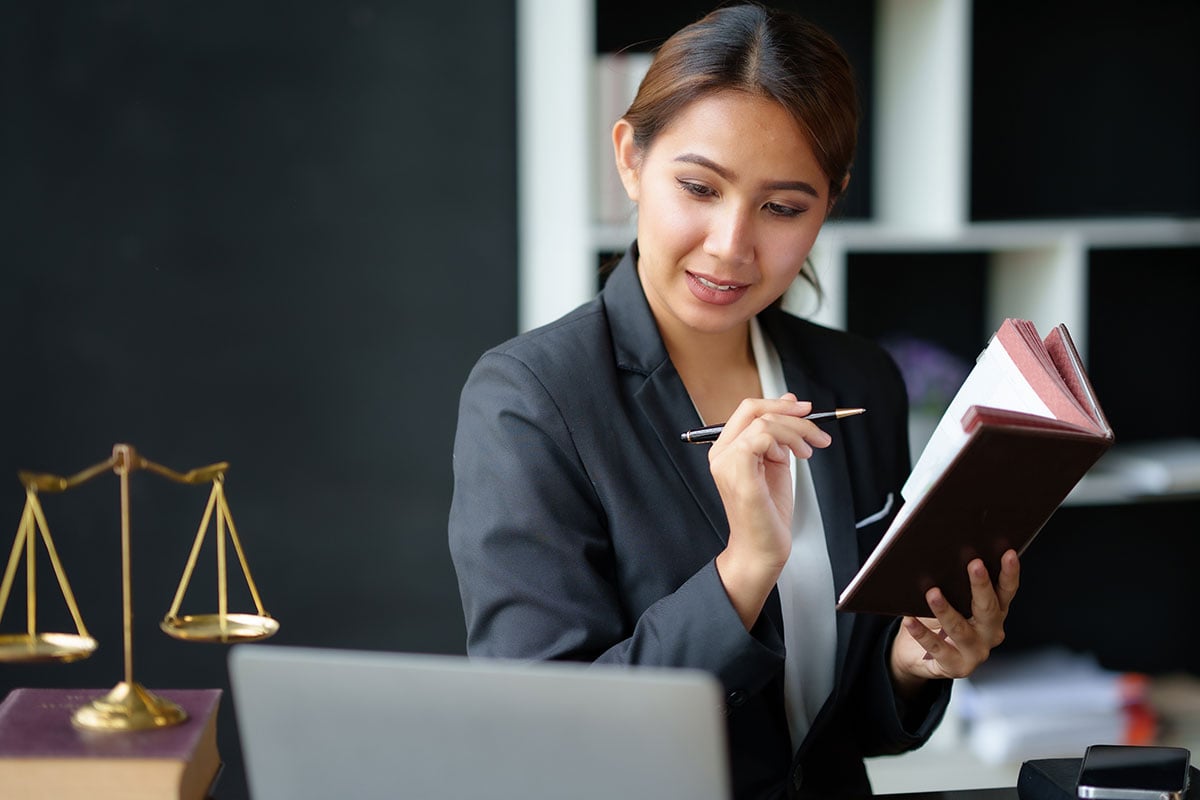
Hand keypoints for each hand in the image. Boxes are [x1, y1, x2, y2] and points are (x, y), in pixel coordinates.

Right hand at [711, 393, 832, 627]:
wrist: (763, 547)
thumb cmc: (769, 512)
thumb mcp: (778, 463)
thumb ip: (781, 434)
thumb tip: (791, 402)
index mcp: (728, 448)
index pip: (748, 409)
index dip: (778, 403)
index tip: (805, 409)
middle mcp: (721, 453)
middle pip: (753, 409)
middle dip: (791, 415)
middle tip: (816, 431)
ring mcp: (725, 462)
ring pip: (763, 423)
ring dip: (795, 433)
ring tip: (807, 454)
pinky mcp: (737, 473)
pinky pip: (760, 438)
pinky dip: (783, 444)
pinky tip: (790, 460)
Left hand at [889, 549, 1019, 694]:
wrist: (917, 655)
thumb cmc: (936, 621)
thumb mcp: (950, 600)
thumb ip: (953, 584)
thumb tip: (941, 555)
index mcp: (994, 613)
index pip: (1006, 591)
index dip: (1009, 573)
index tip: (1008, 553)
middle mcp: (990, 633)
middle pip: (987, 608)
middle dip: (981, 585)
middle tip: (974, 564)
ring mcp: (975, 653)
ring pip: (961, 629)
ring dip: (946, 610)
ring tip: (933, 593)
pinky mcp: (956, 667)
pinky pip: (936, 648)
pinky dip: (922, 633)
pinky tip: (910, 620)